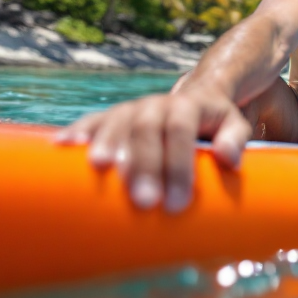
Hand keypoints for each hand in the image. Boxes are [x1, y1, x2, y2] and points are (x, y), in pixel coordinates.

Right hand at [54, 86, 252, 212]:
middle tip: (144, 202)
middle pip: (145, 129)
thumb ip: (236, 139)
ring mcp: (131, 109)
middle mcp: (156, 104)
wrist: (198, 95)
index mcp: (187, 106)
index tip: (177, 202)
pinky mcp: (112, 116)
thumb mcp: (235, 125)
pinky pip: (92, 121)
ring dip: (107, 147)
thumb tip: (228, 158)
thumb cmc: (216, 122)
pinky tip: (61, 147)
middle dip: (144, 165)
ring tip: (99, 173)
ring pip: (116, 124)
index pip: (180, 131)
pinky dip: (77, 132)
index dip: (178, 164)